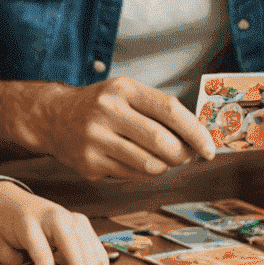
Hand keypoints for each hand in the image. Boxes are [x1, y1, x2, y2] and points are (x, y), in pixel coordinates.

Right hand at [16, 78, 217, 179]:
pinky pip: (131, 176)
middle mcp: (107, 112)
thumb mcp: (127, 92)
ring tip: (164, 160)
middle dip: (182, 154)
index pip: (170, 110)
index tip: (210, 147)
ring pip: (148, 164)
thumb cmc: (102, 105)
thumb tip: (198, 137)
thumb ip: (159, 110)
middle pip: (161, 141)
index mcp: (123, 89)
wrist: (54, 117)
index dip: (195, 131)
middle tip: (187, 157)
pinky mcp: (89, 164)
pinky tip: (141, 163)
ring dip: (165, 167)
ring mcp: (96, 140)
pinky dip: (145, 173)